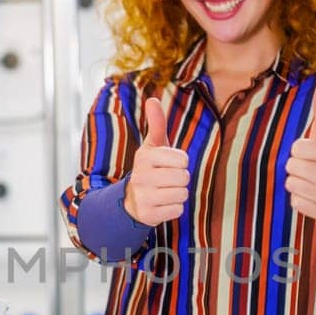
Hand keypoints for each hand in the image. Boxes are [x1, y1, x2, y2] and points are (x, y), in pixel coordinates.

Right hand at [123, 97, 190, 225]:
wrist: (131, 199)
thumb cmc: (150, 168)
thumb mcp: (152, 145)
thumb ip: (156, 123)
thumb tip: (153, 99)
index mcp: (145, 157)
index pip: (183, 160)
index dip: (180, 163)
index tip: (168, 164)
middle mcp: (141, 176)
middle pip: (184, 177)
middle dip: (180, 179)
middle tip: (167, 180)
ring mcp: (144, 197)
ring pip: (182, 194)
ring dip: (178, 194)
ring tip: (165, 191)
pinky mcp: (148, 215)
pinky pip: (178, 210)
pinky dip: (174, 208)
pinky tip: (162, 204)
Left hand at [285, 76, 315, 222]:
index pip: (296, 147)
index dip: (301, 150)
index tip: (314, 154)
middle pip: (290, 166)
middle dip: (298, 167)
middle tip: (313, 169)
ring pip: (290, 184)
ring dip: (298, 183)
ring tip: (313, 182)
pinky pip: (294, 202)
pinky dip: (300, 199)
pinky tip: (314, 196)